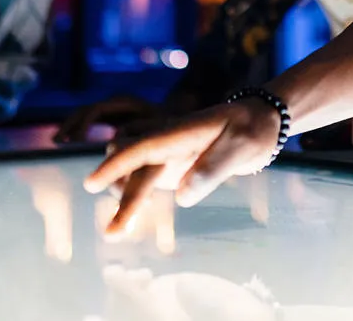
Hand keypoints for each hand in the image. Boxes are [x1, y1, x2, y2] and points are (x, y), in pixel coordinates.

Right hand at [54, 94, 161, 142]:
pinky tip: (65, 143)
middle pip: (85, 110)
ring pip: (83, 114)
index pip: (96, 110)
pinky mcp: (109, 116)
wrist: (174, 114)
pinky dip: (75, 130)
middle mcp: (115, 102)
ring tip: (56, 142)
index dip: (83, 124)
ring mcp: (111, 108)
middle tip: (56, 142)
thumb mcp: (156, 129)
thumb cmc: (167, 124)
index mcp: (124, 102)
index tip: (74, 141)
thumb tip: (114, 139)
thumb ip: (138, 133)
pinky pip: (87, 121)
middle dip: (70, 124)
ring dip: (69, 127)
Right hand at [85, 101, 282, 236]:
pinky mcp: (173, 164)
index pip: (142, 147)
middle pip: (135, 167)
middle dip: (121, 198)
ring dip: (123, 194)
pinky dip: (133, 193)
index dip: (116, 165)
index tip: (92, 184)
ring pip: (132, 170)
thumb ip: (214, 168)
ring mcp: (169, 151)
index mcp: (182, 131)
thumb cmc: (253, 129)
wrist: (261, 119)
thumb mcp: (243, 145)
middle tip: (113, 233)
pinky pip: (142, 176)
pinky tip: (131, 213)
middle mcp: (169, 140)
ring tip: (121, 227)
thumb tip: (182, 196)